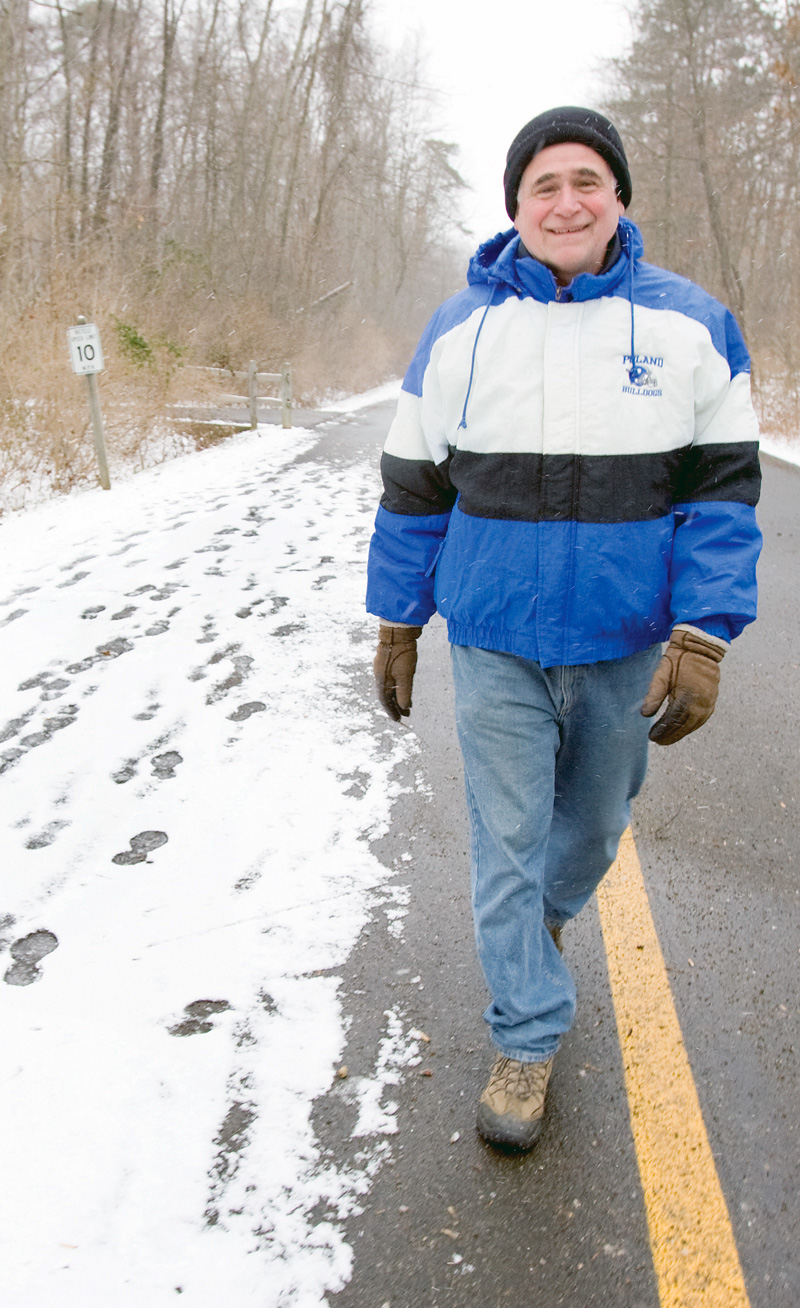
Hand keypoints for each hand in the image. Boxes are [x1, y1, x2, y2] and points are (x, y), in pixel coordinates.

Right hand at [374, 624, 421, 720]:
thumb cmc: (402, 654)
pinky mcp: (387, 662)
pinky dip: (397, 688)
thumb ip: (404, 693)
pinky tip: (404, 688)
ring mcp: (382, 669)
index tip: (398, 720)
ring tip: (407, 704)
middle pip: (386, 696)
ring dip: (397, 697)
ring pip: (389, 688)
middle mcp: (380, 676)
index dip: (392, 712)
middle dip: (395, 706)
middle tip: (405, 714)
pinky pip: (391, 680)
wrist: (398, 632)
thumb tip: (404, 708)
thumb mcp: (405, 676)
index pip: (385, 701)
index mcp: (382, 681)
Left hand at [641, 628, 725, 745]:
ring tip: (667, 739)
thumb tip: (645, 714)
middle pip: (683, 726)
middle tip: (657, 741)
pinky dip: (691, 727)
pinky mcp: (712, 701)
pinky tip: (682, 730)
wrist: (701, 648)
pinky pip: (701, 719)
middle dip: (670, 736)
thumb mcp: (662, 673)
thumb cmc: (679, 659)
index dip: (662, 730)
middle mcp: (700, 703)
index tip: (652, 736)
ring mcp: (708, 703)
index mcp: (686, 696)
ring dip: (680, 734)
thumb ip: (654, 694)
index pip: (672, 720)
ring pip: (693, 725)